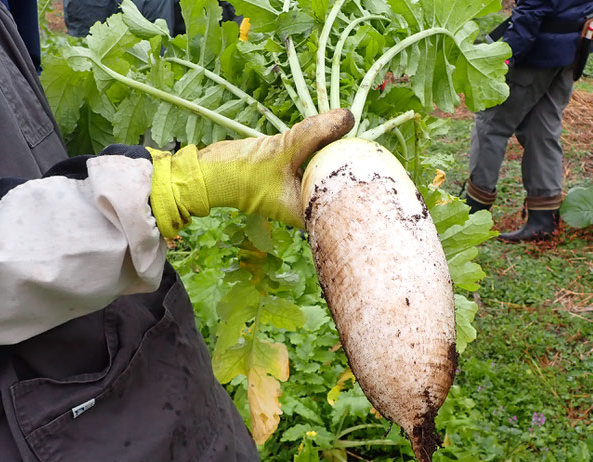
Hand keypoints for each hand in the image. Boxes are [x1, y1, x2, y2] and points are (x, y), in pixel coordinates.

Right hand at [149, 108, 354, 236]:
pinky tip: (332, 137)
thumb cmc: (242, 172)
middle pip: (341, 190)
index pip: (347, 206)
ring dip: (338, 158)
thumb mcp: (283, 148)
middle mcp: (307, 207)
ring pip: (327, 175)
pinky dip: (321, 152)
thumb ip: (316, 133)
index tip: (383, 167)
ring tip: (357, 140)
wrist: (209, 172)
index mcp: (309, 212)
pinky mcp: (291, 178)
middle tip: (373, 148)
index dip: (366, 189)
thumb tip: (348, 117)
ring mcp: (299, 193)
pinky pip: (314, 165)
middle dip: (354, 169)